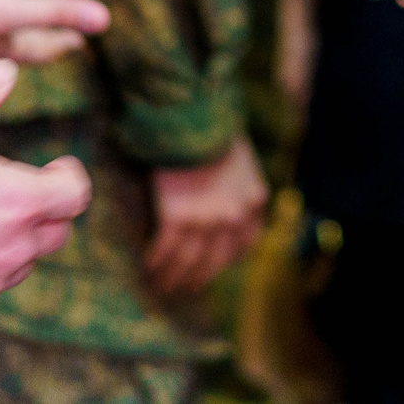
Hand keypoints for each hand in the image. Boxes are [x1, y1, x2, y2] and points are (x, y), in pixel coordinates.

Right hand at [0, 60, 93, 322]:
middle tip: (21, 191)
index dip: (70, 178)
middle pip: (56, 234)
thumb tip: (7, 71)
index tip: (56, 166)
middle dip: (47, 211)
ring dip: (13, 242)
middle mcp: (9, 247)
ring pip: (20, 265)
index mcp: (15, 198)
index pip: (74, 195)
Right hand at [144, 134, 268, 298]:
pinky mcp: (178, 218)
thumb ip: (240, 186)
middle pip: (215, 260)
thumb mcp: (242, 158)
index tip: (213, 267)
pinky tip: (148, 266)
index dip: (226, 261)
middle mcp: (235, 218)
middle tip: (184, 287)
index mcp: (254, 202)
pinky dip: (156, 261)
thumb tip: (231, 202)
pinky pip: (165, 249)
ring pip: (188, 261)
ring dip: (173, 277)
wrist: (195, 115)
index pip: (245, 245)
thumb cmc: (214, 129)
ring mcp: (207, 220)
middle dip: (197, 277)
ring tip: (161, 285)